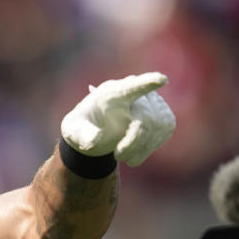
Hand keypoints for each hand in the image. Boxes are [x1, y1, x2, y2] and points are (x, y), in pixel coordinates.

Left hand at [61, 72, 175, 165]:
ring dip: (143, 148)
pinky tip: (136, 150)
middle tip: (118, 157)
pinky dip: (150, 146)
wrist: (95, 130)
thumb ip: (82, 134)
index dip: (146, 84)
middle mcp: (134, 92)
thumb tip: (97, 138)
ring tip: (125, 158)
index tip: (161, 80)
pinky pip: (165, 129)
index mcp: (111, 92)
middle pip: (145, 118)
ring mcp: (150, 100)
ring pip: (158, 125)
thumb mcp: (73, 131)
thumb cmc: (82, 126)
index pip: (131, 87)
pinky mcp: (162, 112)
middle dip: (133, 142)